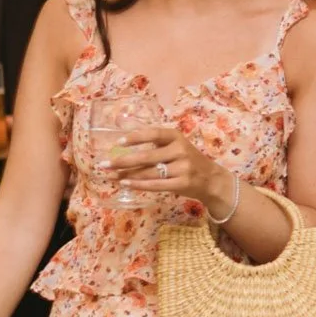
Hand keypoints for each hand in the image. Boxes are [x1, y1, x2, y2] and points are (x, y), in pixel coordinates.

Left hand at [103, 126, 227, 207]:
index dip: (135, 138)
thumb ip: (154, 141)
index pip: (153, 134)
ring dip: (127, 175)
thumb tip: (123, 131)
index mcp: (177, 137)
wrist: (211, 179)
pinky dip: (139, 185)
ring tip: (111, 176)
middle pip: (147, 156)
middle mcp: (180, 150)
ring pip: (149, 172)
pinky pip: (156, 185)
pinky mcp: (182, 184)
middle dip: (123, 161)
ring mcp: (183, 168)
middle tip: (104, 164)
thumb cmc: (188, 160)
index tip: (118, 143)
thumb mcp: (176, 145)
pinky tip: (125, 184)